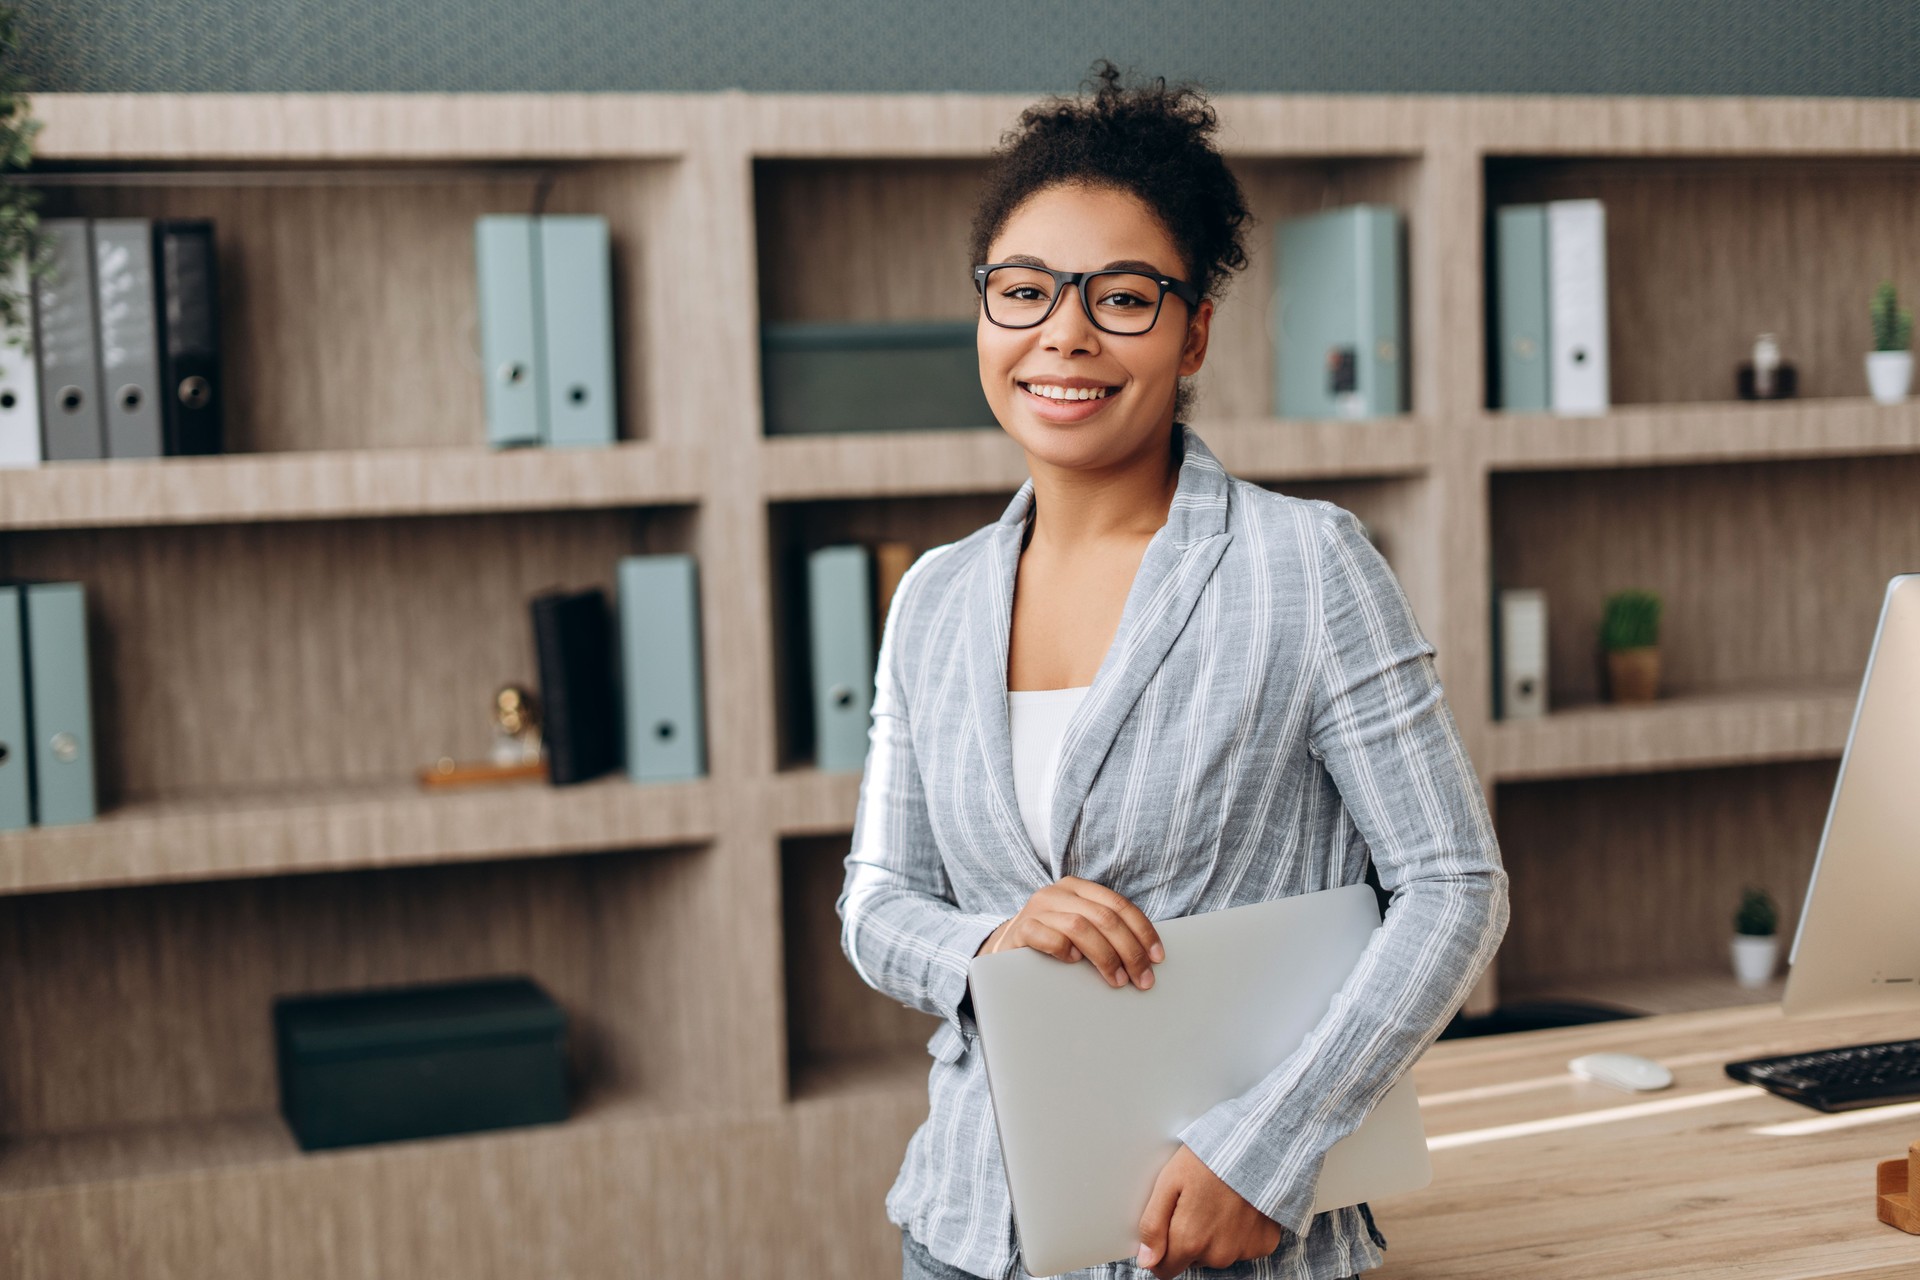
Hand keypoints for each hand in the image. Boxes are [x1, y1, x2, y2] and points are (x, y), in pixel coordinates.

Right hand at [973, 875, 1163, 989]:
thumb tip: (1147, 955)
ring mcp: (1037, 909)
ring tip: (1117, 980)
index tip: (1157, 957)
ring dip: (1105, 956)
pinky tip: (1074, 963)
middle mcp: (1057, 893)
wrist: (1004, 950)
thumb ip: (1104, 930)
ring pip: (1081, 926)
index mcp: (1077, 887)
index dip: (1142, 931)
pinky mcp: (1021, 929)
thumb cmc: (1052, 942)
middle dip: (1129, 950)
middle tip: (1142, 978)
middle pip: (1104, 917)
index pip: (1119, 905)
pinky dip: (1066, 950)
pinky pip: (1049, 937)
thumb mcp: (1080, 929)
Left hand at [1135, 1145, 1283, 1277]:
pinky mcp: (1265, 1243)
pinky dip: (1240, 1231)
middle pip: (1193, 1260)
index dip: (1162, 1251)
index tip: (1168, 1227)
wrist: (1257, 1145)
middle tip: (1196, 1203)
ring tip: (1219, 1200)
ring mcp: (1243, 1251)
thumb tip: (1146, 1261)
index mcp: (1190, 1241)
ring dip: (1215, 1235)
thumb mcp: (1168, 1183)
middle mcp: (1218, 1255)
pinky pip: (1244, 1247)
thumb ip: (1153, 1225)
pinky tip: (1239, 1206)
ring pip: (1218, 1254)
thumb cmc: (1210, 1158)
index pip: (1165, 1270)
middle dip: (1190, 1239)